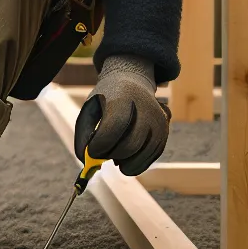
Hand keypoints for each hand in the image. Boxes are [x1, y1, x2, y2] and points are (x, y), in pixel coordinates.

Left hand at [74, 55, 169, 175]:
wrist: (133, 84)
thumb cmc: (107, 99)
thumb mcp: (89, 109)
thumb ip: (83, 135)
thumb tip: (86, 161)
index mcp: (123, 99)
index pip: (113, 129)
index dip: (99, 146)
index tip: (91, 149)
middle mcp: (146, 110)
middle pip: (129, 146)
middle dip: (110, 155)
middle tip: (102, 152)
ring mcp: (158, 123)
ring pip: (140, 157)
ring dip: (122, 163)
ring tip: (113, 152)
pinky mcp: (164, 134)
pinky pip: (149, 159)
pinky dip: (134, 164)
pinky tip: (124, 157)